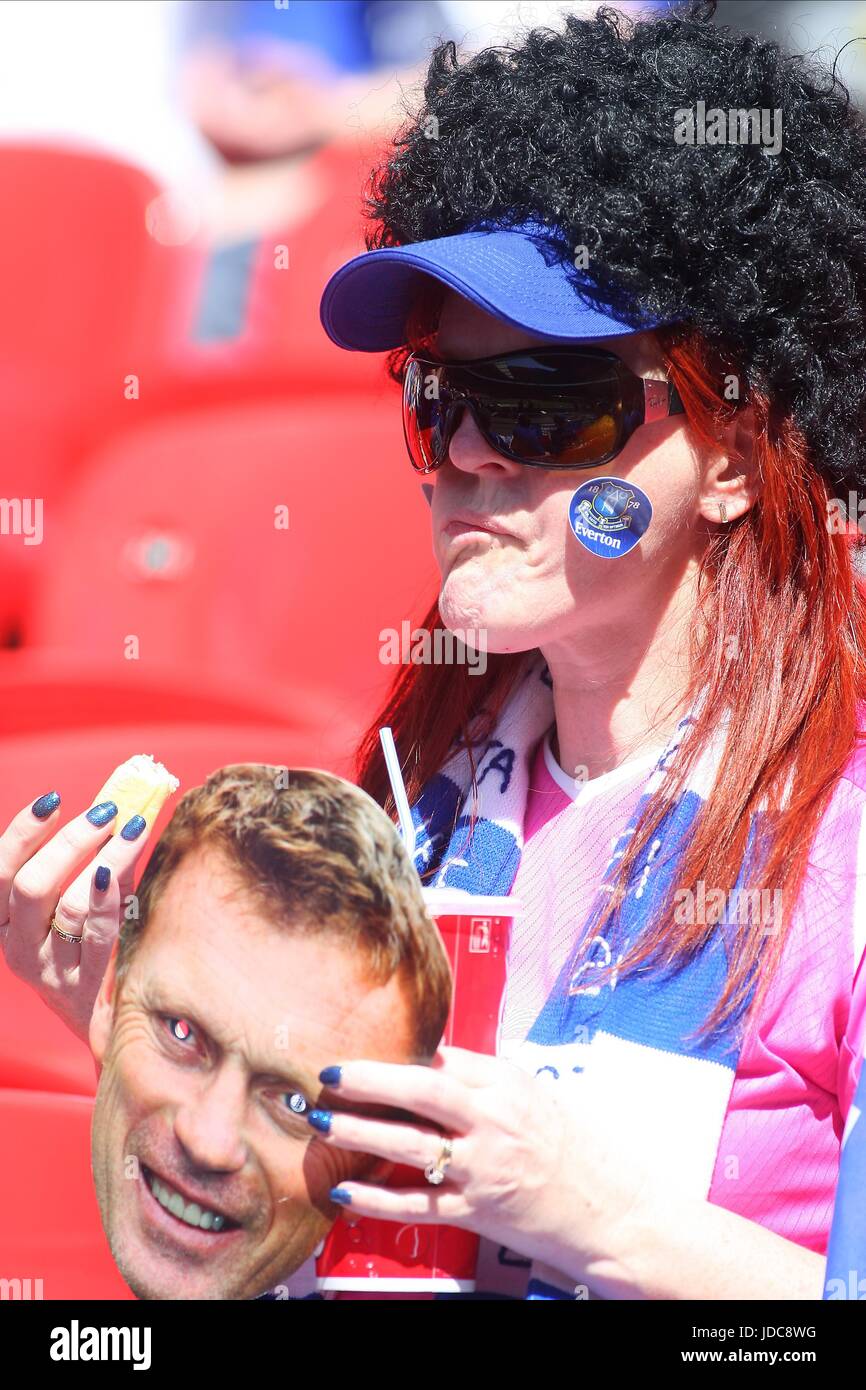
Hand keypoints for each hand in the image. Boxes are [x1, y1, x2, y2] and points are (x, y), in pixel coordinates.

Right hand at [0, 789, 154, 1042]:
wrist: (108, 1024)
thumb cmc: (95, 949)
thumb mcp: (81, 903)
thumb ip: (95, 860)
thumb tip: (125, 806)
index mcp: (5, 922)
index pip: (0, 872)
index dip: (22, 833)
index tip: (53, 800)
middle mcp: (18, 947)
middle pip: (30, 886)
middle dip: (69, 842)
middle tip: (106, 813)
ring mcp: (50, 972)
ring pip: (68, 909)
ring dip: (103, 860)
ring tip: (131, 831)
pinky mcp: (84, 989)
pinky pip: (98, 939)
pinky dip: (110, 902)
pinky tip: (123, 877)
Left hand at [305, 1044, 620, 1282]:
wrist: (611, 1210)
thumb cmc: (570, 1147)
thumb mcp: (531, 1096)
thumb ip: (482, 1080)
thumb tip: (427, 1061)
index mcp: (507, 1085)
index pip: (443, 1059)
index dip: (397, 1053)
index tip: (361, 1051)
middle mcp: (494, 1122)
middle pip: (422, 1090)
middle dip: (369, 1080)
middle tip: (330, 1073)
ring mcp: (483, 1169)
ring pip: (411, 1145)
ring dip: (360, 1132)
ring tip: (323, 1122)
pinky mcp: (476, 1212)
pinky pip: (416, 1204)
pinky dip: (375, 1200)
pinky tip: (343, 1192)